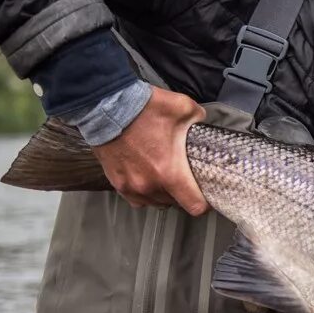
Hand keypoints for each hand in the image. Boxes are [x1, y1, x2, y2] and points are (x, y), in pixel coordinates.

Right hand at [91, 86, 208, 215]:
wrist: (106, 106)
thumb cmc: (144, 108)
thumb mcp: (183, 108)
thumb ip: (199, 120)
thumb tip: (203, 124)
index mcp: (170, 173)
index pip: (195, 206)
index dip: (205, 204)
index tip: (207, 196)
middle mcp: (150, 186)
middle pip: (176, 203)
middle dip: (184, 193)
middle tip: (186, 178)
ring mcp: (132, 187)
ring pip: (156, 202)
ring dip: (164, 194)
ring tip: (166, 177)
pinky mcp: (117, 183)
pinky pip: (137, 199)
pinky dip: (145, 193)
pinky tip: (148, 180)